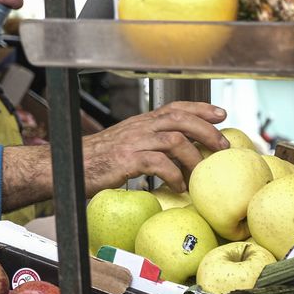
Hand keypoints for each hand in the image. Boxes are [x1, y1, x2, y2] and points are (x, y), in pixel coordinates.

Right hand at [82, 102, 226, 192]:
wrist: (71, 164)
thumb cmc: (99, 159)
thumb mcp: (127, 143)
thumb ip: (150, 142)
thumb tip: (180, 152)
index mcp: (141, 122)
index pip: (175, 107)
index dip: (200, 108)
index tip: (221, 114)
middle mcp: (140, 127)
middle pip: (181, 120)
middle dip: (207, 131)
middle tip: (222, 146)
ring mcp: (133, 142)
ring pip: (175, 141)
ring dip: (194, 158)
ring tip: (201, 174)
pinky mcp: (127, 160)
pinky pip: (158, 164)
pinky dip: (174, 175)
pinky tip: (178, 186)